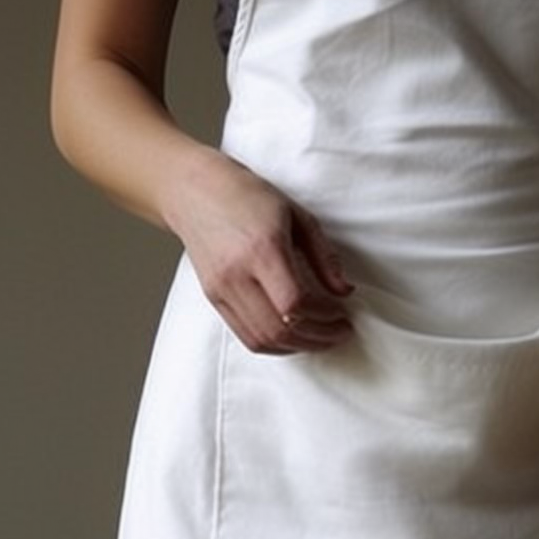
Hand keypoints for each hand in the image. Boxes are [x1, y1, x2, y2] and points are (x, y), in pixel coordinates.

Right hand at [163, 150, 354, 353]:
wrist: (194, 192)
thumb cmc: (247, 196)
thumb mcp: (297, 215)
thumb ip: (324, 256)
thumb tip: (344, 291)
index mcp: (262, 249)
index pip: (295, 302)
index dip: (325, 315)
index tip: (342, 313)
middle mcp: (237, 274)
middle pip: (279, 329)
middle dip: (317, 338)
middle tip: (339, 332)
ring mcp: (220, 289)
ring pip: (261, 340)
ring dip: (296, 347)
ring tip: (320, 338)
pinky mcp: (213, 298)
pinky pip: (244, 336)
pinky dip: (273, 344)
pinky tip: (293, 335)